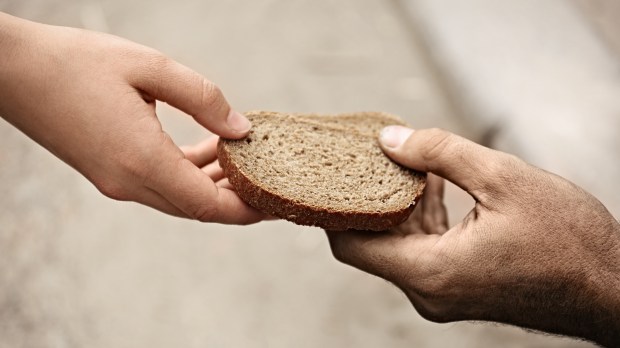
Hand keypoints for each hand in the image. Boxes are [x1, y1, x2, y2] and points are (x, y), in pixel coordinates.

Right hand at [0, 12, 264, 223]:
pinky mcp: (107, 173)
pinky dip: (189, 173)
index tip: (276, 203)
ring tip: (242, 156)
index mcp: (142, 161)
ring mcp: (115, 182)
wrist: (11, 70)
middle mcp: (128, 183)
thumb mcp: (151, 68)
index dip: (247, 208)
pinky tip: (207, 149)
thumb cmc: (76, 62)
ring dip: (213, 183)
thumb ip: (204, 100)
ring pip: (179, 197)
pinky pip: (160, 184)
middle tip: (269, 180)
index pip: (208, 205)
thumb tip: (242, 130)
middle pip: (198, 207)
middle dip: (237, 198)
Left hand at [327, 126, 619, 345]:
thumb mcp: (503, 179)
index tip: (336, 169)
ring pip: (398, 243)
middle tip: (372, 152)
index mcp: (429, 271)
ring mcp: (442, 293)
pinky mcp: (458, 287)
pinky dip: (423, 215)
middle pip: (370, 241)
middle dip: (369, 195)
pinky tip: (436, 182)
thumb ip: (439, 153)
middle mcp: (427, 290)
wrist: (614, 289)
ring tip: (409, 159)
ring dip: (399, 202)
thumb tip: (388, 139)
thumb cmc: (569, 241)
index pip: (349, 243)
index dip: (335, 205)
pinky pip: (423, 248)